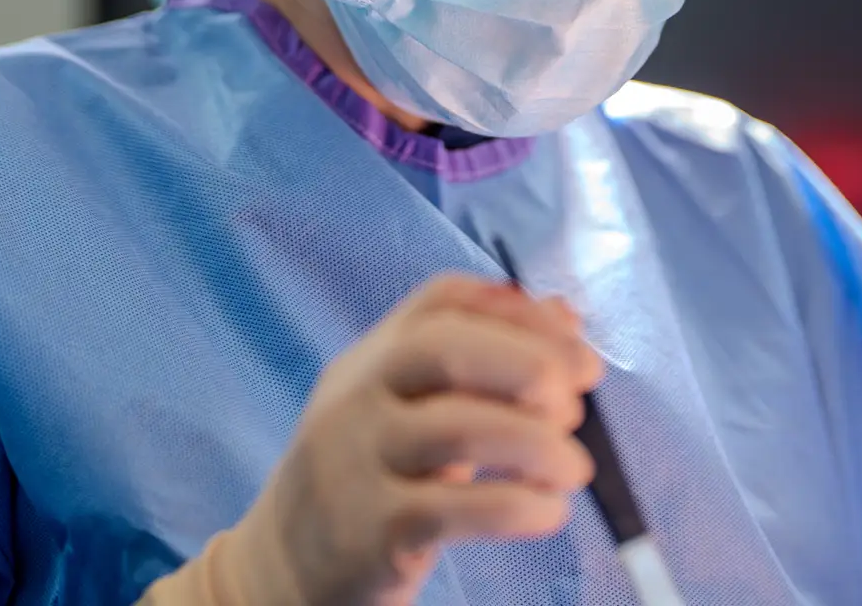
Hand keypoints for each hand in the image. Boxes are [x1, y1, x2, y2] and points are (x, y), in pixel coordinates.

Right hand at [214, 272, 602, 605]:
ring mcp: (358, 461)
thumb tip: (566, 318)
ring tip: (575, 468)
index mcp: (373, 353)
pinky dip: (517, 506)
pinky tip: (549, 511)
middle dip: (526, 363)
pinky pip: (454, 510)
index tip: (577, 345)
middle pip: (444, 348)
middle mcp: (359, 394)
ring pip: (457, 428)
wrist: (283, 564)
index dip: (519, 312)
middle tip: (575, 403)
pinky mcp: (370, 532)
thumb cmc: (368, 472)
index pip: (442, 299)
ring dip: (536, 443)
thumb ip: (479, 361)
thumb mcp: (409, 405)